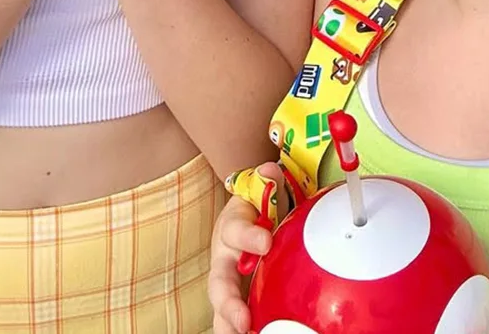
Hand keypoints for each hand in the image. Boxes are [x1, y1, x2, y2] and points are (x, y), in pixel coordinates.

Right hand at [209, 166, 281, 333]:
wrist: (250, 217)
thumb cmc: (259, 208)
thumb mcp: (262, 190)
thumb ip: (267, 181)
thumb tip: (269, 170)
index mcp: (231, 228)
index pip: (236, 231)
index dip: (249, 237)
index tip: (266, 242)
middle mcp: (224, 259)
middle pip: (219, 283)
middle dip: (228, 303)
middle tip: (243, 320)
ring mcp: (228, 282)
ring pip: (221, 307)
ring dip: (229, 324)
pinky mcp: (237, 297)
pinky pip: (233, 319)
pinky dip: (239, 329)